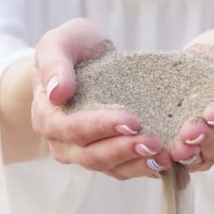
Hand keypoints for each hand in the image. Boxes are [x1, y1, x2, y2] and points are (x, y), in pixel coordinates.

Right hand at [31, 18, 171, 179]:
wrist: (85, 57)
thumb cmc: (71, 48)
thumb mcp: (59, 44)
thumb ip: (54, 63)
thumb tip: (57, 93)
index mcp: (48, 117)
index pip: (73, 129)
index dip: (102, 127)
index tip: (133, 120)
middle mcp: (63, 142)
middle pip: (92, 155)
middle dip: (125, 150)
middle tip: (155, 143)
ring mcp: (84, 152)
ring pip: (110, 167)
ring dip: (138, 164)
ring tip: (164, 156)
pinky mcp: (107, 156)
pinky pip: (124, 168)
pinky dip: (145, 167)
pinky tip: (165, 162)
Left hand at [169, 28, 213, 170]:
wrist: (205, 55)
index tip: (213, 111)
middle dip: (207, 141)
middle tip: (189, 131)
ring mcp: (204, 145)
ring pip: (200, 160)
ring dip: (188, 154)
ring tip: (175, 146)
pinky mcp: (180, 145)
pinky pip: (175, 160)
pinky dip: (167, 158)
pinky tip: (157, 150)